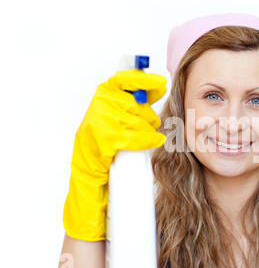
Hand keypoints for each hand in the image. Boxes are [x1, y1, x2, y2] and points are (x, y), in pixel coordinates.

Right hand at [63, 69, 166, 240]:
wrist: (88, 186)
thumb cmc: (105, 155)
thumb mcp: (117, 125)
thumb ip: (131, 108)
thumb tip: (155, 91)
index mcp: (100, 100)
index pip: (123, 80)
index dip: (144, 80)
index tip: (161, 84)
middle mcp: (97, 109)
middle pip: (136, 104)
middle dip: (148, 117)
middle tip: (148, 129)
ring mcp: (97, 124)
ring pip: (137, 121)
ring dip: (147, 131)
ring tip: (145, 140)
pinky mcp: (102, 142)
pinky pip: (133, 136)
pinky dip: (146, 140)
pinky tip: (154, 141)